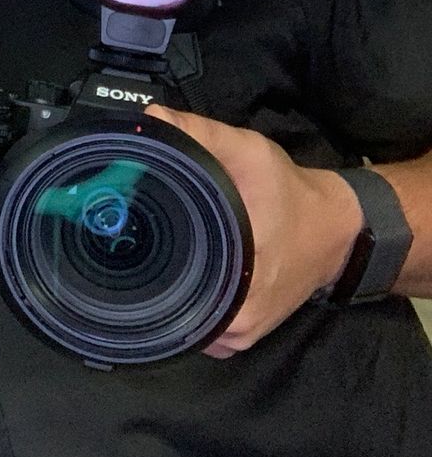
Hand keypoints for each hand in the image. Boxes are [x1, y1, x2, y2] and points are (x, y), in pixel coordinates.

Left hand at [145, 105, 363, 356]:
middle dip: (143, 272)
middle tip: (130, 236)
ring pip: (175, 322)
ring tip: (149, 252)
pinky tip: (174, 274)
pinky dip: (182, 301)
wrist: (339, 232)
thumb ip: (202, 136)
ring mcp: (236, 336)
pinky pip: (196, 328)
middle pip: (162, 307)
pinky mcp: (238, 336)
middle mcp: (234, 322)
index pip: (161, 288)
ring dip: (161, 289)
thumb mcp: (251, 154)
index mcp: (234, 282)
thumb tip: (153, 120)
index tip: (117, 234)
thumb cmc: (292, 195)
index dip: (133, 260)